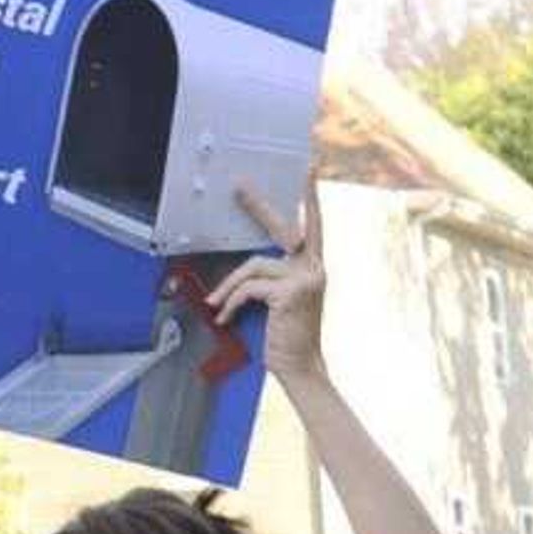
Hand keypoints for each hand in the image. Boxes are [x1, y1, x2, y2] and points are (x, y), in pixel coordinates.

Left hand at [212, 178, 327, 386]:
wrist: (300, 366)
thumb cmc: (287, 336)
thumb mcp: (281, 302)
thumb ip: (272, 280)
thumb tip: (244, 270)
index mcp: (313, 264)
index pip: (312, 223)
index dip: (309, 196)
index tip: (309, 167)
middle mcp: (314, 266)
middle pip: (282, 226)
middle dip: (258, 206)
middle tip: (239, 187)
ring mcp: (306, 277)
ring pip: (253, 265)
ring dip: (229, 286)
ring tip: (218, 305)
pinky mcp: (291, 292)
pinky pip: (249, 287)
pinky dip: (233, 302)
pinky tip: (226, 317)